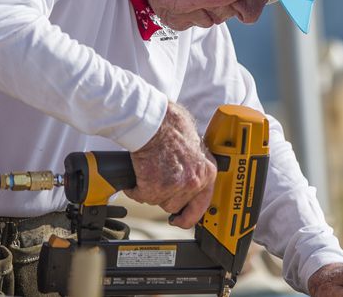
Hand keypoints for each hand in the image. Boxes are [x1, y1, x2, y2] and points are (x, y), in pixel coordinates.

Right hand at [124, 102, 216, 228]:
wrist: (153, 121)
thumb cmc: (171, 125)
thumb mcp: (196, 144)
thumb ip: (196, 164)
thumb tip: (190, 173)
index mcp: (207, 172)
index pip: (201, 206)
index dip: (189, 216)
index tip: (181, 220)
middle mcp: (193, 182)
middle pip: (175, 205)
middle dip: (164, 195)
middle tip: (157, 181)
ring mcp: (174, 187)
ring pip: (157, 201)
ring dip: (149, 190)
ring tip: (148, 170)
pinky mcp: (153, 188)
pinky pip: (140, 195)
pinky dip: (135, 187)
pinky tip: (138, 173)